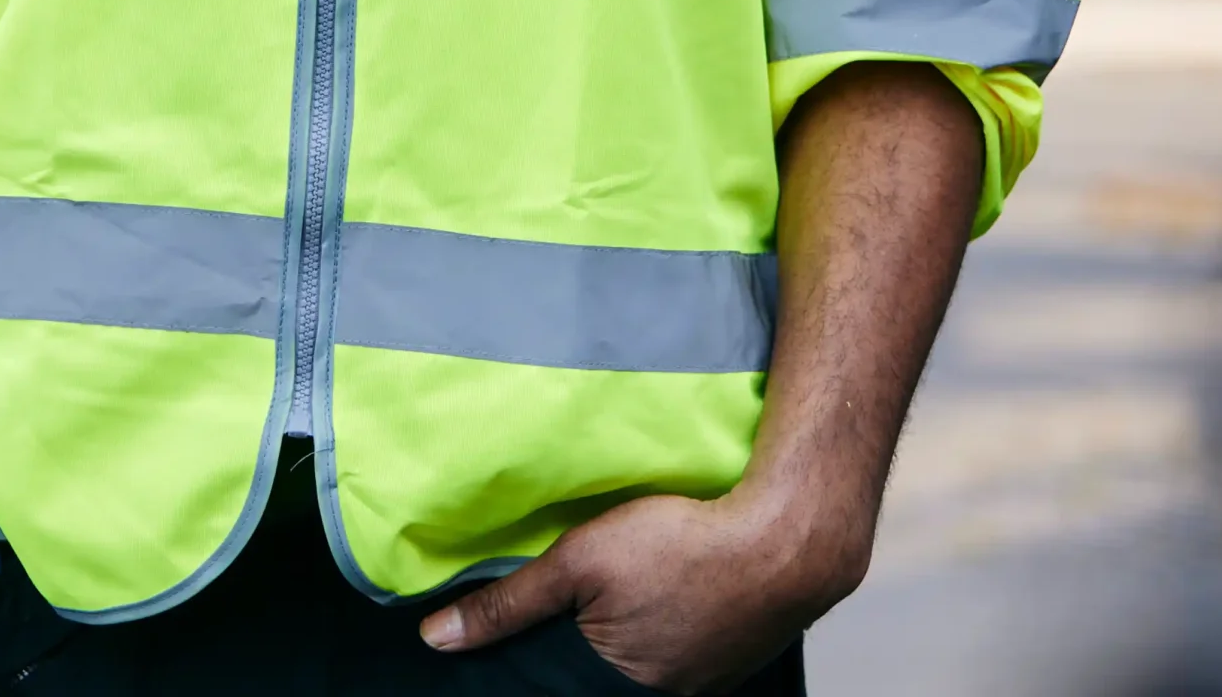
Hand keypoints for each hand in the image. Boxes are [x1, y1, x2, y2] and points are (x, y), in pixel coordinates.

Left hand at [417, 480, 869, 692]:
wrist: (784, 538)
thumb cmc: (681, 544)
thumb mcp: (579, 560)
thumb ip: (508, 602)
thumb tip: (437, 639)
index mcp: (617, 687)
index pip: (555, 683)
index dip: (534, 654)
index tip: (524, 629)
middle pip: (597, 674)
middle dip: (579, 641)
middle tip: (580, 599)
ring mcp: (702, 682)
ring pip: (641, 661)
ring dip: (624, 631)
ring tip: (624, 590)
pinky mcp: (731, 657)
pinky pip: (681, 650)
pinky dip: (664, 624)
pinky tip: (666, 590)